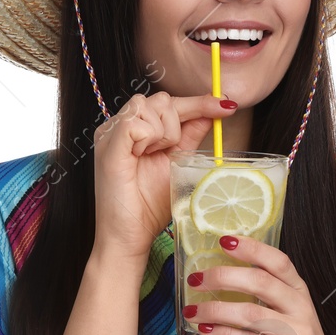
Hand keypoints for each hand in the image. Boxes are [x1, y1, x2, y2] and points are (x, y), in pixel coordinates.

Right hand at [91, 92, 235, 262]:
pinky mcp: (107, 144)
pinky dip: (147, 139)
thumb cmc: (149, 204)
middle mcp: (120, 126)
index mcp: (136, 129)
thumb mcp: (178, 163)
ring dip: (163, 133)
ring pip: (150, 105)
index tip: (228, 105)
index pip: (170, 102)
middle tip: (167, 152)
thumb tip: (213, 112)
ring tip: (152, 157)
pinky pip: (136, 123)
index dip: (200, 102)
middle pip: (162, 99)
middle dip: (176, 125)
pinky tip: (141, 156)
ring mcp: (110, 133)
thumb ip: (191, 135)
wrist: (130, 235)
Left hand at [190, 234, 335, 334]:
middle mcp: (301, 308)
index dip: (252, 248)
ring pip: (251, 313)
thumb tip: (217, 286)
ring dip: (216, 309)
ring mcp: (298, 332)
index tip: (224, 240)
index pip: (278, 261)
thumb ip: (260, 303)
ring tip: (193, 310)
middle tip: (196, 279)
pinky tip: (206, 332)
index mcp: (299, 293)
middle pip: (261, 281)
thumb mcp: (283, 321)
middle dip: (224, 276)